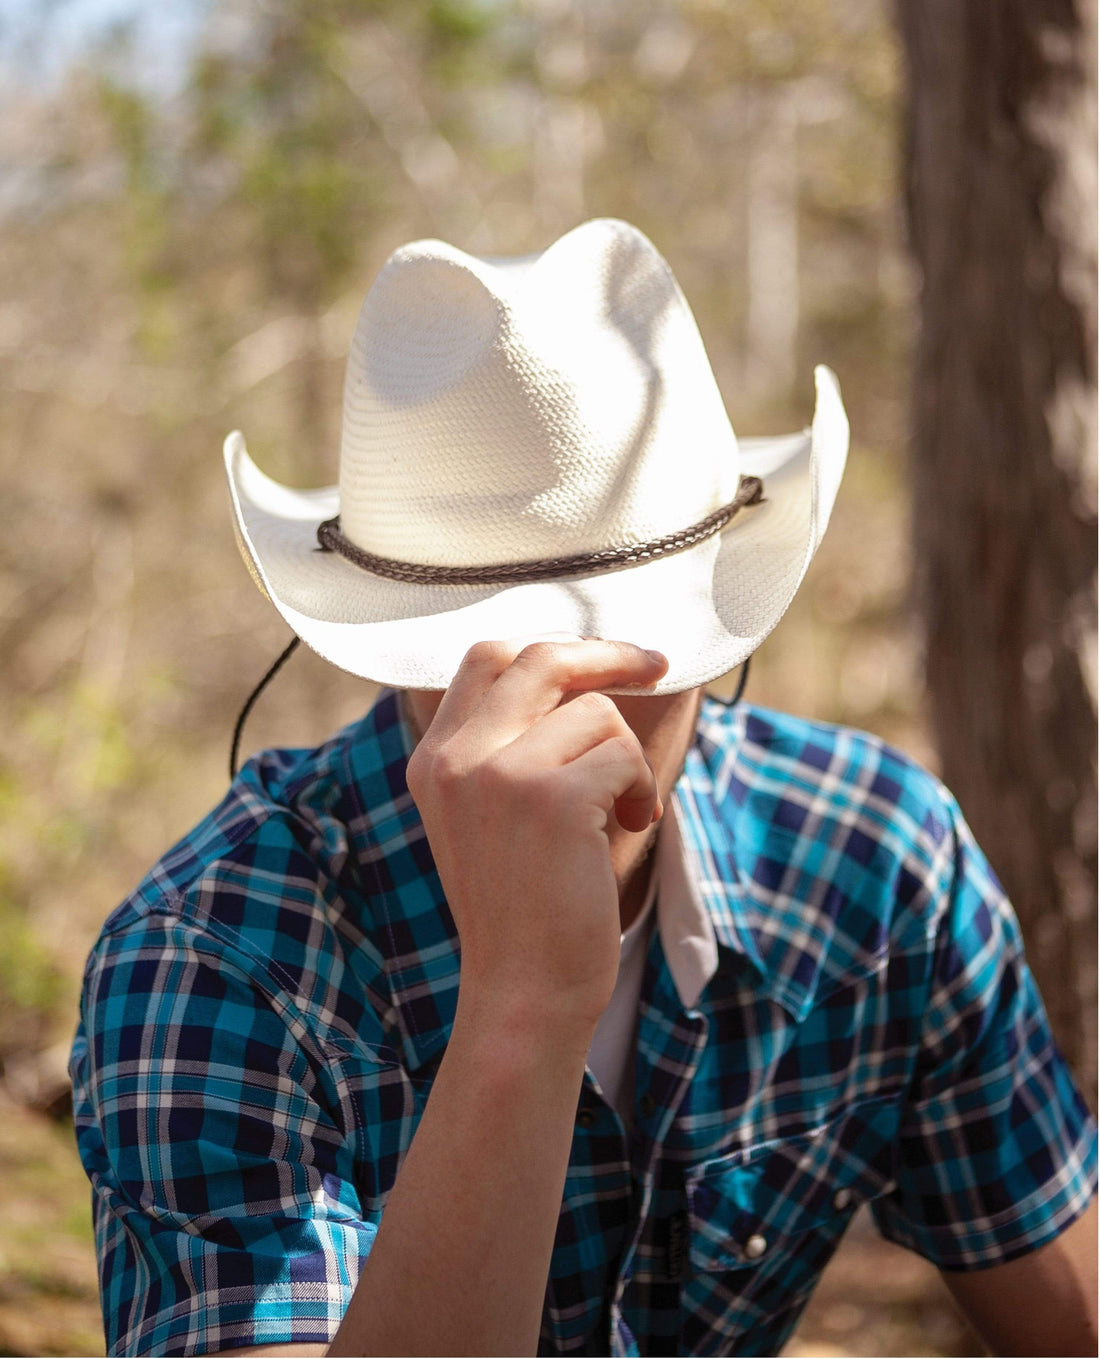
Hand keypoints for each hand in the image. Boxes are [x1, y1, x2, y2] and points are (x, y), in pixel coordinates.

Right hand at [405, 638, 667, 1041]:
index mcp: (434, 759)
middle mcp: (455, 757)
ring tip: (624, 809)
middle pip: (540, 657)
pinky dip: (640, 788)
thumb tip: (578, 668)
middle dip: (608, 653)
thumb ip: (506, 746)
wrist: (522, 991)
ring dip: (627, 757)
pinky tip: (630, 826)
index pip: (488, 658)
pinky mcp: (550, 798)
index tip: (603, 656)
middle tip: (655, 664)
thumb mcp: (489, 815)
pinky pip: (622, 753)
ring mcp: (497, 774)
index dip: (554, 646)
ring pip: (595, 711)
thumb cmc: (523, 906)